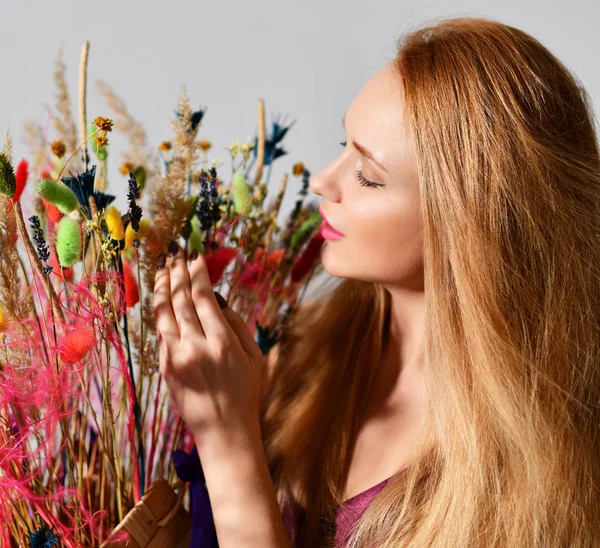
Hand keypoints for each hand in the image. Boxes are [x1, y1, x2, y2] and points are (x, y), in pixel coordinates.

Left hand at [153, 241, 264, 439]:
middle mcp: (194, 346)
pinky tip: (162, 299)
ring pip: (163, 314)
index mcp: (221, 342)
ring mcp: (175, 358)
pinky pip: (160, 333)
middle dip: (177, 273)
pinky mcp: (164, 368)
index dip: (197, 274)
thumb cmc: (245, 393)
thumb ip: (237, 326)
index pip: (203, 298)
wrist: (223, 431)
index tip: (196, 257)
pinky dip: (160, 311)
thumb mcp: (254, 357)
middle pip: (180, 300)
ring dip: (162, 287)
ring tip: (163, 269)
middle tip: (176, 254)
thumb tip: (219, 303)